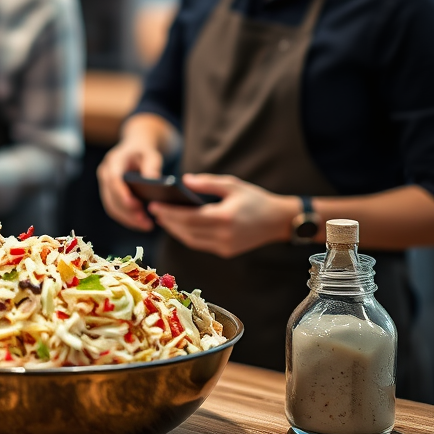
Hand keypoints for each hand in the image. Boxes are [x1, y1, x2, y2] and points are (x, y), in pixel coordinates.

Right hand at [97, 136, 164, 231]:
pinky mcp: (109, 194)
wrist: (134, 149)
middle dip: (127, 212)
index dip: (122, 194)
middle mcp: (105, 174)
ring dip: (127, 219)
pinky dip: (127, 218)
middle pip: (111, 197)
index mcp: (113, 161)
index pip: (113, 180)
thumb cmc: (144, 152)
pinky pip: (114, 209)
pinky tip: (141, 222)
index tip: (135, 206)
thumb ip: (152, 166)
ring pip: (111, 206)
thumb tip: (153, 180)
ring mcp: (104, 185)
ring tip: (146, 226)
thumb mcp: (151, 155)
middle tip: (146, 222)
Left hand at [148, 174, 299, 257]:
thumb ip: (207, 183)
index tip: (154, 205)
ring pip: (191, 241)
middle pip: (186, 231)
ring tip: (163, 218)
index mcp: (224, 218)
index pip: (188, 217)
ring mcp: (225, 246)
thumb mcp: (232, 185)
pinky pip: (200, 244)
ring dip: (175, 230)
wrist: (279, 221)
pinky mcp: (226, 252)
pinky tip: (179, 226)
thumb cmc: (255, 199)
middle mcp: (223, 235)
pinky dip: (187, 236)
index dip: (169, 213)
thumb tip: (183, 181)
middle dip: (168, 221)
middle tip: (154, 210)